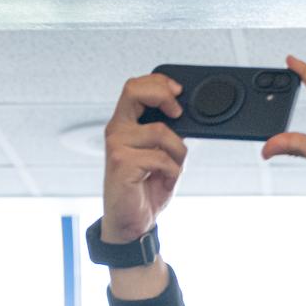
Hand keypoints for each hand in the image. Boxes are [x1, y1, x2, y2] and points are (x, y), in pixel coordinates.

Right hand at [102, 75, 186, 242]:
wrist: (131, 223)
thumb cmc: (145, 189)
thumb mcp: (162, 155)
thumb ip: (169, 134)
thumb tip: (188, 117)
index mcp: (125, 124)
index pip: (135, 87)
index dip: (158, 83)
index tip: (178, 91)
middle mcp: (117, 130)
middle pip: (135, 90)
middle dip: (163, 96)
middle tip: (178, 114)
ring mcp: (117, 146)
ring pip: (161, 131)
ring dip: (178, 152)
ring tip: (171, 170)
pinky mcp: (122, 163)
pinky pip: (161, 158)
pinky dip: (172, 172)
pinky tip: (164, 182)